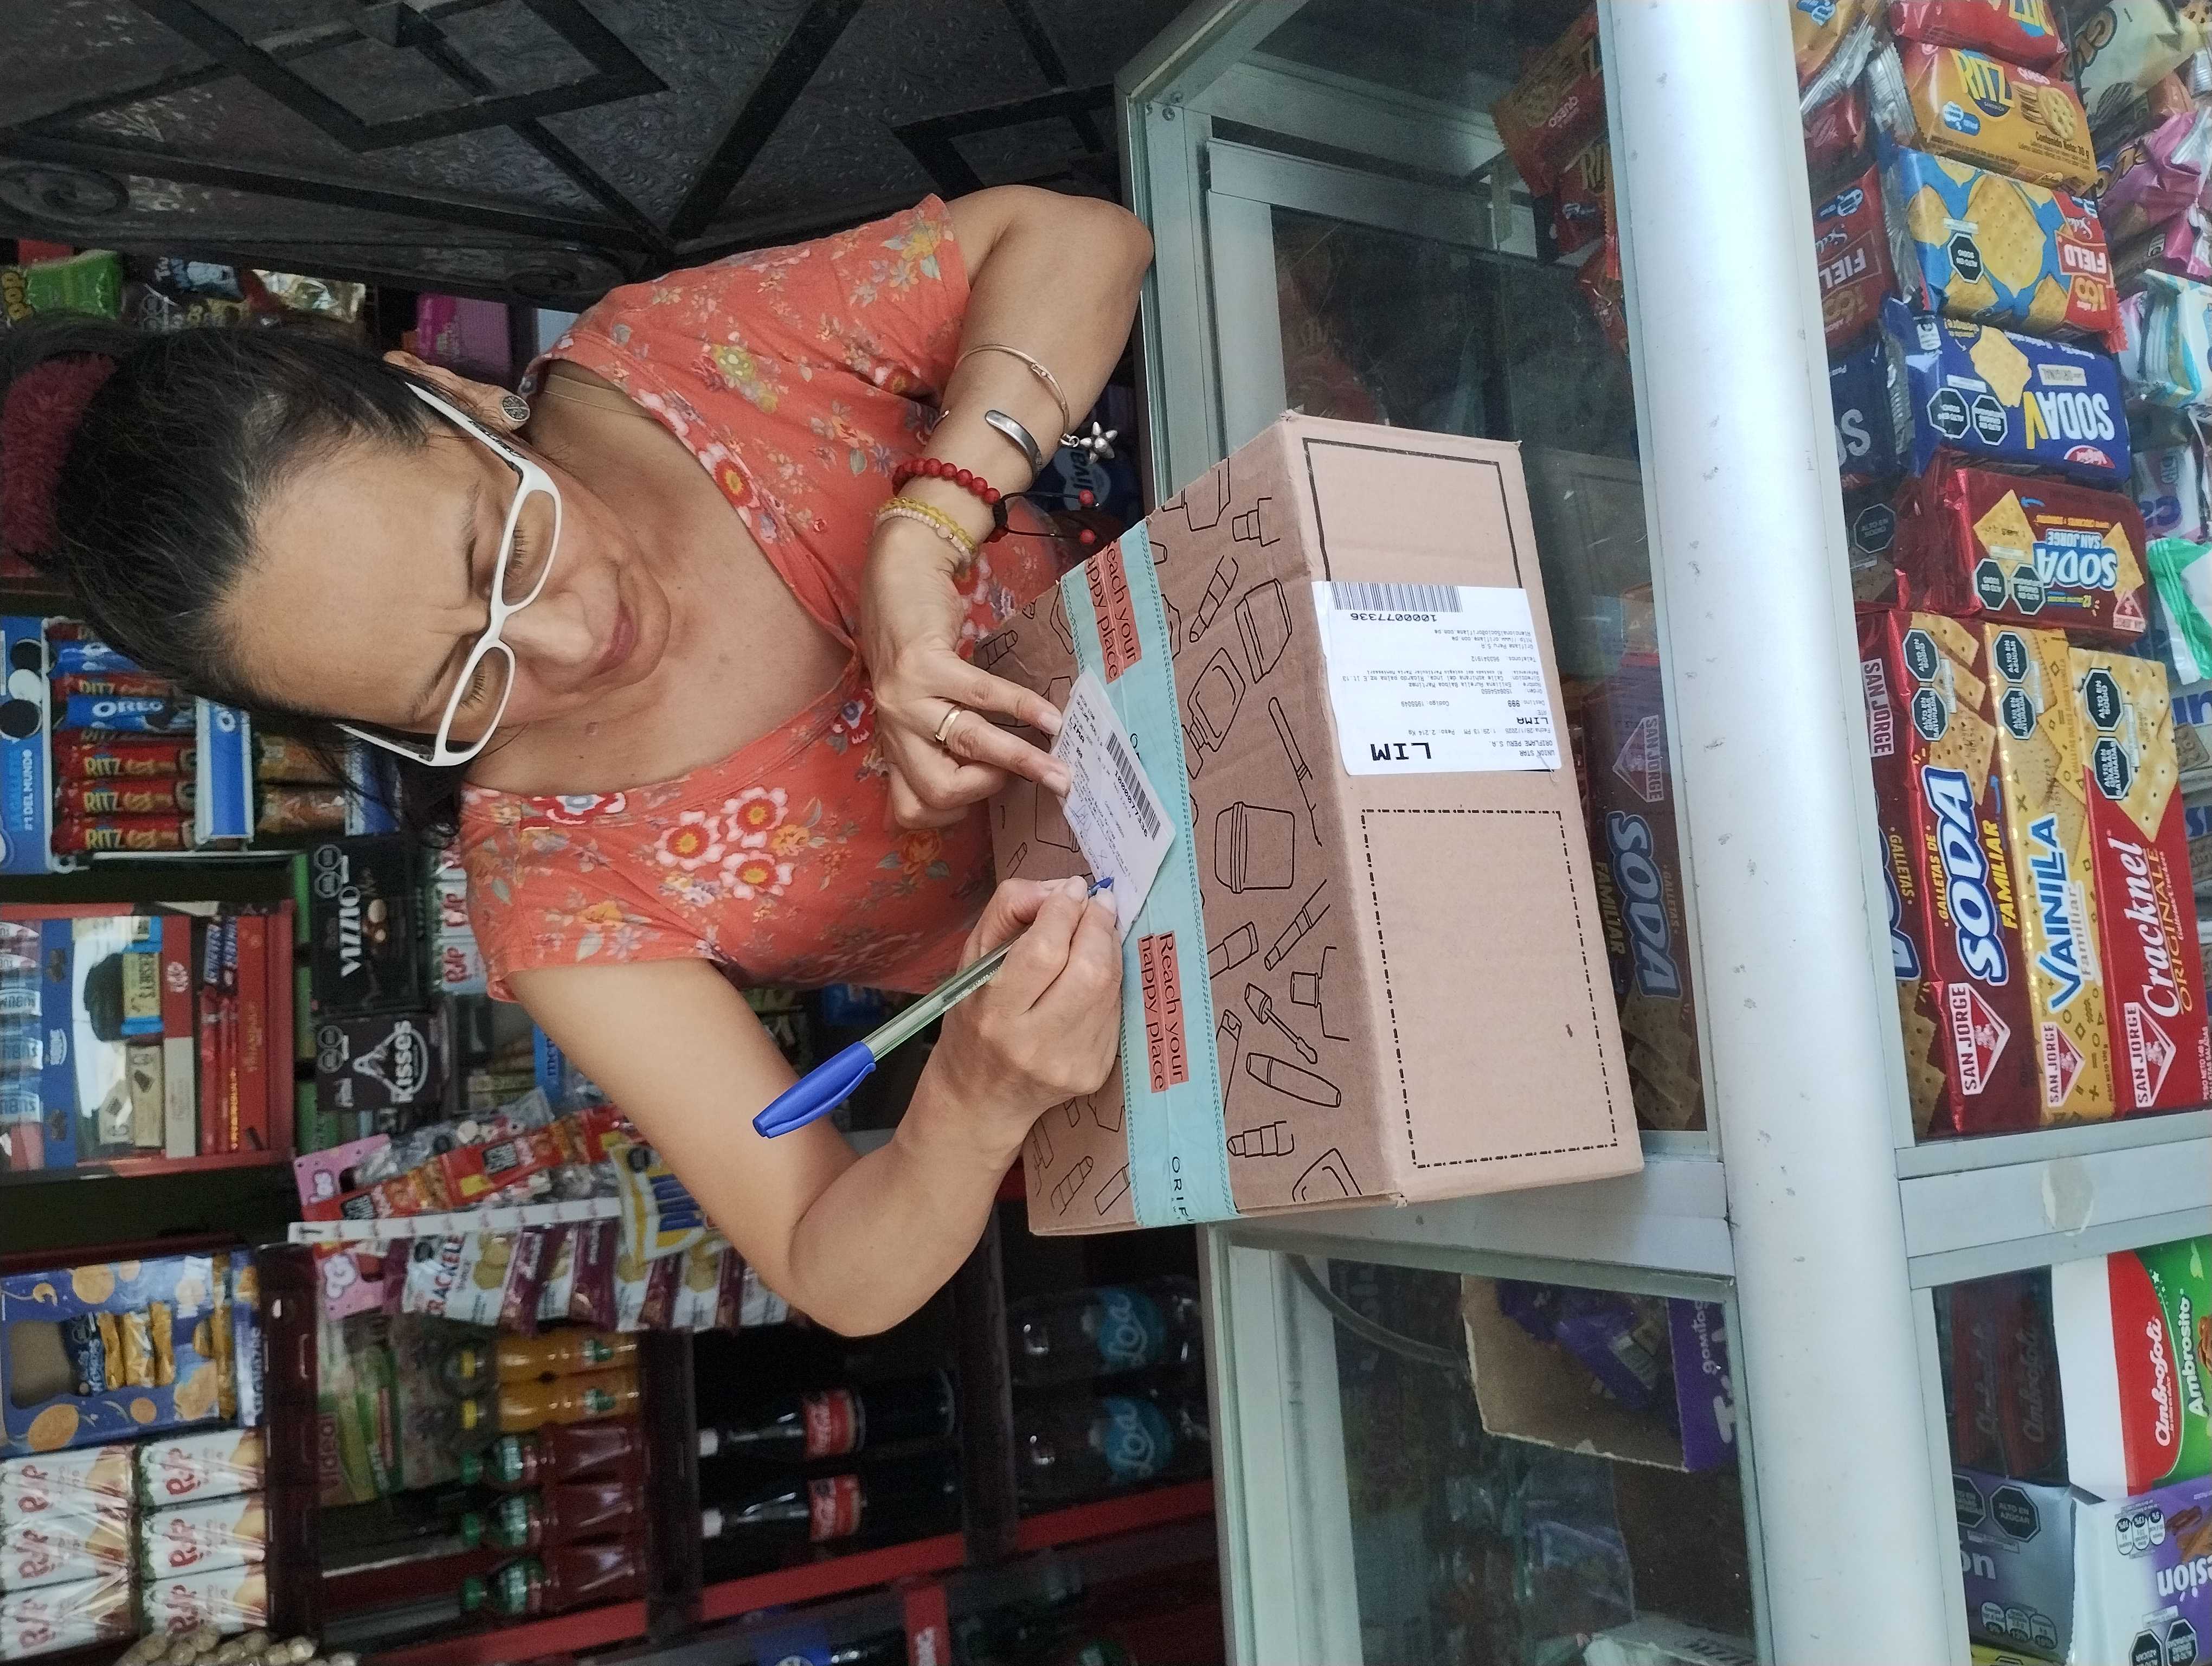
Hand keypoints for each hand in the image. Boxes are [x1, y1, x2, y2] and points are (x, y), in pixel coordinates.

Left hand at [860, 525, 1068, 828]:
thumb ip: (943, 739)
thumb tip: (1005, 773)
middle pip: (937, 792)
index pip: (910, 810)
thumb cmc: (916, 646)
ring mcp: (905, 697)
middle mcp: (893, 728)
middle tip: (1023, 776)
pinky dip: (1023, 709)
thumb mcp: (918, 703)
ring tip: (1060, 771)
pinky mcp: (924, 664)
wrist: (895, 577)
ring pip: (968, 744)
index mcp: (893, 745)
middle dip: (990, 791)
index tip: (988, 790)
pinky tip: (1051, 717)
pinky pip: (982, 696)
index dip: (955, 814)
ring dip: (1020, 760)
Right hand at [928, 877, 1121, 1157]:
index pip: (1043, 952)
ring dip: (1110, 948)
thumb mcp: (972, 961)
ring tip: (1097, 930)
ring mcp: (1070, 1062)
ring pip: (1109, 987)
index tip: (1073, 888)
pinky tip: (1094, 973)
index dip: (1064, 912)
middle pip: (1088, 970)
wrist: (981, 1097)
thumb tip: (1060, 889)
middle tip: (1097, 903)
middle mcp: (1033, 1044)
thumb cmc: (974, 1017)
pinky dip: (1110, 981)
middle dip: (1098, 925)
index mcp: (993, 1014)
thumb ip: (1008, 911)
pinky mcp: (1094, 1072)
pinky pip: (1114, 1010)